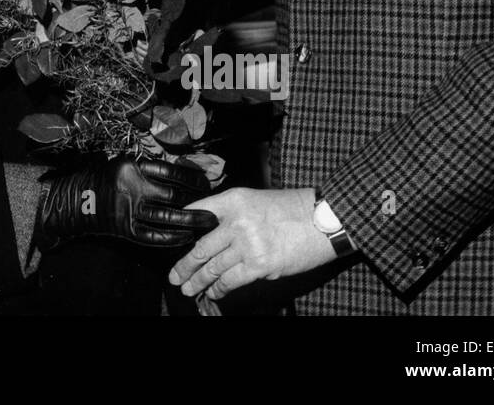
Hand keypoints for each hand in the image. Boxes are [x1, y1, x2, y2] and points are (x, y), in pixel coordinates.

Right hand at [38, 156, 217, 250]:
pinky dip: (172, 237)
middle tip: (215, 208)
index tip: (207, 183)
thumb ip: (147, 168)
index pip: (170, 171)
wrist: (75, 201)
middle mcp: (132, 187)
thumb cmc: (102, 179)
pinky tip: (187, 237)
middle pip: (173, 195)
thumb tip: (182, 175)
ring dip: (191, 221)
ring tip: (209, 223)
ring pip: (167, 216)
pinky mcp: (125, 228)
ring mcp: (128, 209)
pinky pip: (154, 235)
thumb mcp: (121, 163)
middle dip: (198, 202)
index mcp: (131, 166)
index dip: (192, 178)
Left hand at [168, 187, 335, 300]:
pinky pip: (230, 280)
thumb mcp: (255, 200)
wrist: (323, 220)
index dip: (180, 228)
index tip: (171, 241)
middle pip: (200, 246)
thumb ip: (232, 213)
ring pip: (212, 266)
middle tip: (175, 275)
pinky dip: (219, 289)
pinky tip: (212, 292)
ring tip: (188, 288)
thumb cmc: (292, 209)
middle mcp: (236, 220)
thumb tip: (212, 235)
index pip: (197, 212)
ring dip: (198, 280)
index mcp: (233, 200)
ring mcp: (247, 243)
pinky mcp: (259, 264)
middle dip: (184, 265)